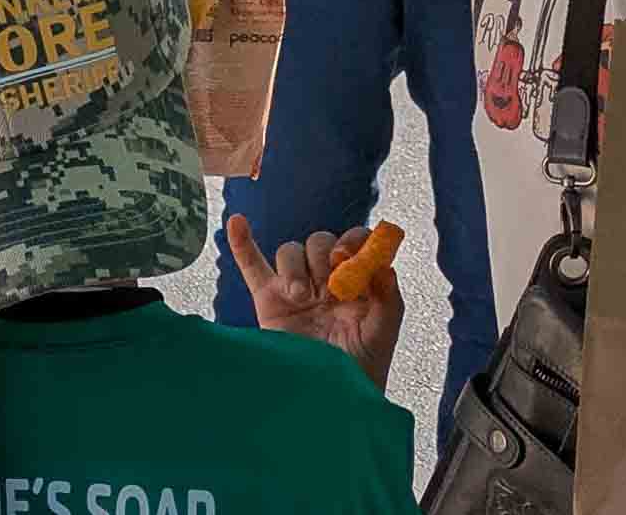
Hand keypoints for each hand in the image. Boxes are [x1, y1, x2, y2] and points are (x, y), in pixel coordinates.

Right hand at [226, 214, 402, 392]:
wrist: (327, 402)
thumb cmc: (360, 369)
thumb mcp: (383, 332)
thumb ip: (388, 297)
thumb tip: (385, 264)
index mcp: (355, 282)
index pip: (353, 242)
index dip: (352, 241)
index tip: (350, 257)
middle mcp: (325, 281)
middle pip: (319, 242)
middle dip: (323, 254)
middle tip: (328, 283)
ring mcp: (295, 289)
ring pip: (290, 251)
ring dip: (295, 266)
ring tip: (300, 296)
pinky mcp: (268, 301)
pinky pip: (253, 267)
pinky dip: (243, 244)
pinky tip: (237, 222)